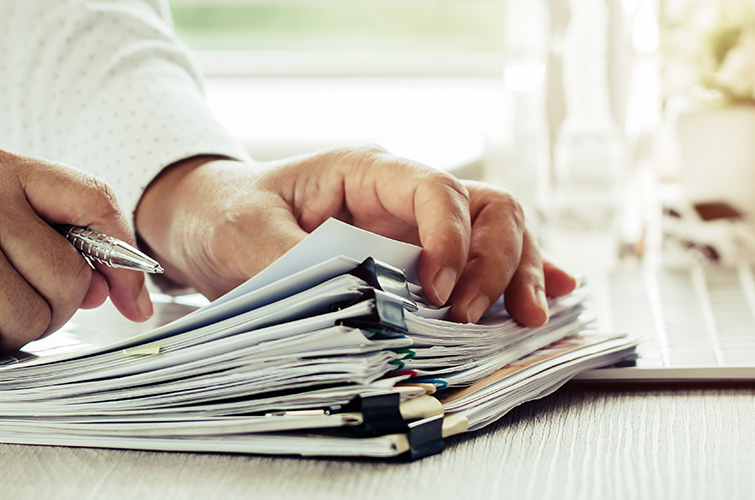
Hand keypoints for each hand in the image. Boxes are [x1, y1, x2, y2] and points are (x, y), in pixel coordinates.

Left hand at [136, 146, 576, 326]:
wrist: (205, 220)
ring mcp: (417, 226)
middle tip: (476, 317)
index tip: (438, 295)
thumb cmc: (226, 215)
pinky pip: (482, 261)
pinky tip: (550, 299)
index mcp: (368, 172)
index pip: (437, 191)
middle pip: (488, 209)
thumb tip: (357, 312)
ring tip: (527, 320)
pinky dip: (518, 278)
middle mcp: (404, 196)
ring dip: (519, 274)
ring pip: (499, 234)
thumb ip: (297, 266)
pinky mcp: (418, 259)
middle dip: (499, 261)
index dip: (452, 241)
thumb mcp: (246, 237)